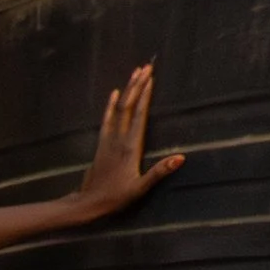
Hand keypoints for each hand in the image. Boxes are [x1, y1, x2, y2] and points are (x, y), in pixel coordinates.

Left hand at [73, 63, 182, 218]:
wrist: (87, 203)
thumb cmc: (116, 197)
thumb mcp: (140, 188)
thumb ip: (159, 172)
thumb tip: (181, 157)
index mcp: (130, 147)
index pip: (138, 115)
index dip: (145, 96)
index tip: (151, 78)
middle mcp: (118, 139)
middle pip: (128, 106)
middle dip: (137, 86)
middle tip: (146, 66)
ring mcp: (108, 140)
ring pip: (117, 109)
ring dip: (126, 90)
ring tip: (135, 73)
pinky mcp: (101, 144)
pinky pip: (106, 120)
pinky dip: (110, 105)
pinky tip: (113, 93)